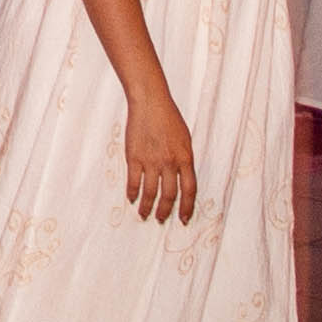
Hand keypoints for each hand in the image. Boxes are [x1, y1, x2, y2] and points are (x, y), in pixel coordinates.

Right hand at [118, 82, 198, 224]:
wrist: (150, 102)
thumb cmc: (169, 118)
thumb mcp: (185, 139)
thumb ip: (184, 160)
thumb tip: (181, 179)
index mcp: (185, 158)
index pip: (189, 190)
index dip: (187, 207)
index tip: (184, 218)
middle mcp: (169, 162)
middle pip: (169, 195)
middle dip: (165, 211)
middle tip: (161, 219)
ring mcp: (151, 161)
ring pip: (150, 193)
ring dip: (147, 207)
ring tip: (144, 214)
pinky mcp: (134, 157)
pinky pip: (133, 181)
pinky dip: (132, 193)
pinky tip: (131, 199)